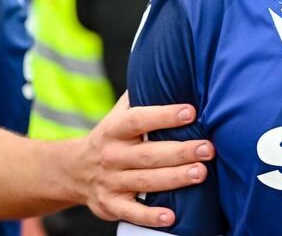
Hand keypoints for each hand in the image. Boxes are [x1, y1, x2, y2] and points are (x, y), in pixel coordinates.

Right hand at [75, 93, 214, 226]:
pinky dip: (151, 216)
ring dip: (175, 179)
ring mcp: (111, 182)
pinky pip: (132, 212)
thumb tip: (171, 64)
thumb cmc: (111, 136)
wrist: (73, 170)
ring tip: (201, 173)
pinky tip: (172, 216)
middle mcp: (112, 156)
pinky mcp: (111, 206)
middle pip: (149, 154)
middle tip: (208, 148)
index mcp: (115, 129)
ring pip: (145, 181)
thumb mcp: (119, 113)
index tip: (190, 112)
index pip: (139, 120)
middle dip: (180, 151)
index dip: (164, 116)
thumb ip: (143, 93)